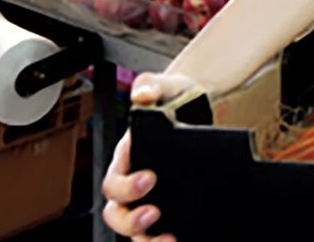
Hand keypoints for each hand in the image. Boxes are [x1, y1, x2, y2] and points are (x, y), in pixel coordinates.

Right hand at [102, 72, 195, 240]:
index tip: (150, 178)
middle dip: (131, 222)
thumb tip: (143, 94)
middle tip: (155, 214)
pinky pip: (161, 229)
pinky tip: (185, 236)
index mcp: (127, 158)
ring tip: (170, 240)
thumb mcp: (165, 85)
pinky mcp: (173, 203)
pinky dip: (166, 237)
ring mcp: (151, 196)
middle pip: (118, 215)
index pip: (114, 182)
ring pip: (136, 230)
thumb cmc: (174, 95)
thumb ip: (150, 86)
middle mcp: (134, 182)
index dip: (127, 186)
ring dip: (147, 240)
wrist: (199, 103)